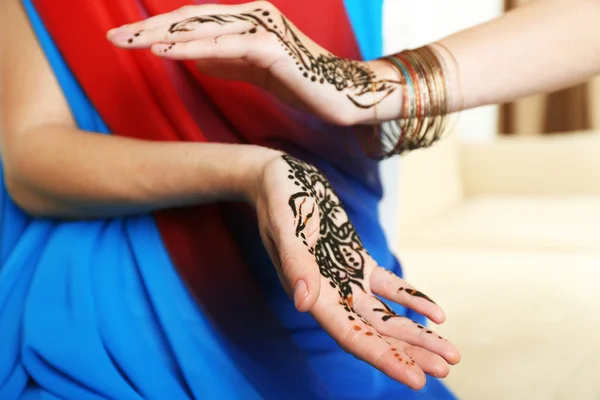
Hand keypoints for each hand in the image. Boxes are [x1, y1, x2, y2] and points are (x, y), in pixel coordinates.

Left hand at [106, 1, 400, 124]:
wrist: (344, 94)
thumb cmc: (304, 84)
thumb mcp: (256, 73)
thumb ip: (227, 62)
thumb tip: (194, 57)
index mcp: (248, 23)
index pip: (196, 23)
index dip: (161, 30)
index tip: (129, 40)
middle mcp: (252, 17)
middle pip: (192, 18)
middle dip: (150, 28)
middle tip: (115, 37)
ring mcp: (262, 28)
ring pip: (203, 28)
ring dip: (163, 34)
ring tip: (129, 42)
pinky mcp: (271, 46)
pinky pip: (224, 45)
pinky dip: (193, 47)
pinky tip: (165, 51)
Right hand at [252, 153, 459, 389]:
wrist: (280, 179)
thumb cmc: (279, 199)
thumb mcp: (285, 226)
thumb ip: (295, 264)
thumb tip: (303, 303)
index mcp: (312, 293)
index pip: (351, 335)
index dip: (383, 358)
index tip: (416, 378)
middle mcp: (330, 294)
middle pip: (374, 332)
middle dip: (409, 351)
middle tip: (446, 366)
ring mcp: (345, 278)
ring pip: (385, 315)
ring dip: (416, 334)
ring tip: (449, 351)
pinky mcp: (356, 260)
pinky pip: (388, 287)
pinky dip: (411, 300)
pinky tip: (437, 314)